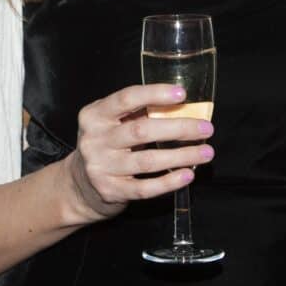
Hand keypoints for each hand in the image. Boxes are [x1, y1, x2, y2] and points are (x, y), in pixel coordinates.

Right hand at [63, 83, 215, 223]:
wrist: (79, 185)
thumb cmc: (106, 145)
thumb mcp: (111, 123)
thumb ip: (137, 112)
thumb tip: (182, 106)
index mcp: (95, 115)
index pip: (127, 98)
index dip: (155, 94)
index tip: (182, 94)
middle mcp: (94, 140)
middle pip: (141, 130)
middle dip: (179, 128)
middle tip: (206, 128)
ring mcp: (101, 167)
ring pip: (147, 161)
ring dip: (181, 156)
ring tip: (206, 152)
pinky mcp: (110, 191)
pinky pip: (145, 188)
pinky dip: (169, 181)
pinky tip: (188, 174)